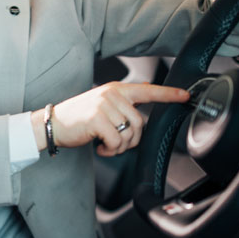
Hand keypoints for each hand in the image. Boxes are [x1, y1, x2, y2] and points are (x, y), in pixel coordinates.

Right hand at [34, 82, 188, 156]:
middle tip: (115, 144)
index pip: (148, 90)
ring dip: (120, 147)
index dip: (168, 94)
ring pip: (129, 134)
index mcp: (116, 89)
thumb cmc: (78, 116)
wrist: (53, 123)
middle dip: (131, 140)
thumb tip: (147, 87)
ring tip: (106, 145)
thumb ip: (124, 98)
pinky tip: (100, 147)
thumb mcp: (102, 102)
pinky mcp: (97, 119)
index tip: (185, 96)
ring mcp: (104, 105)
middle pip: (140, 123)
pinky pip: (116, 141)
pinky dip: (110, 150)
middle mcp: (111, 94)